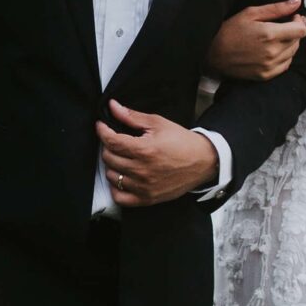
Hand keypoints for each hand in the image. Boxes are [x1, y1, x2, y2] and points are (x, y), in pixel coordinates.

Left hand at [97, 101, 220, 206]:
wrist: (203, 161)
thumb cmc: (182, 142)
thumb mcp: (158, 123)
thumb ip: (132, 116)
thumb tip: (113, 107)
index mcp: (144, 150)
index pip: (111, 141)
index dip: (102, 131)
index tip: (102, 126)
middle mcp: (142, 170)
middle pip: (109, 158)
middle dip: (108, 146)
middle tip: (116, 140)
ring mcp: (144, 186)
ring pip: (111, 176)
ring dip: (112, 165)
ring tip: (122, 157)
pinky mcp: (147, 198)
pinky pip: (120, 197)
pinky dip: (116, 188)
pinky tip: (122, 177)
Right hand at [205, 0, 305, 80]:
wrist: (212, 54)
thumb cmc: (230, 30)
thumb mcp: (251, 13)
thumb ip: (277, 8)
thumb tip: (297, 1)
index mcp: (270, 34)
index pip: (301, 30)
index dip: (299, 21)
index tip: (291, 17)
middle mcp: (273, 52)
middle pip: (298, 41)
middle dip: (294, 31)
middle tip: (282, 25)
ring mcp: (270, 66)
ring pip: (293, 53)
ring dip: (289, 44)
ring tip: (275, 37)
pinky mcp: (266, 75)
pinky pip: (285, 65)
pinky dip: (284, 56)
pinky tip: (272, 50)